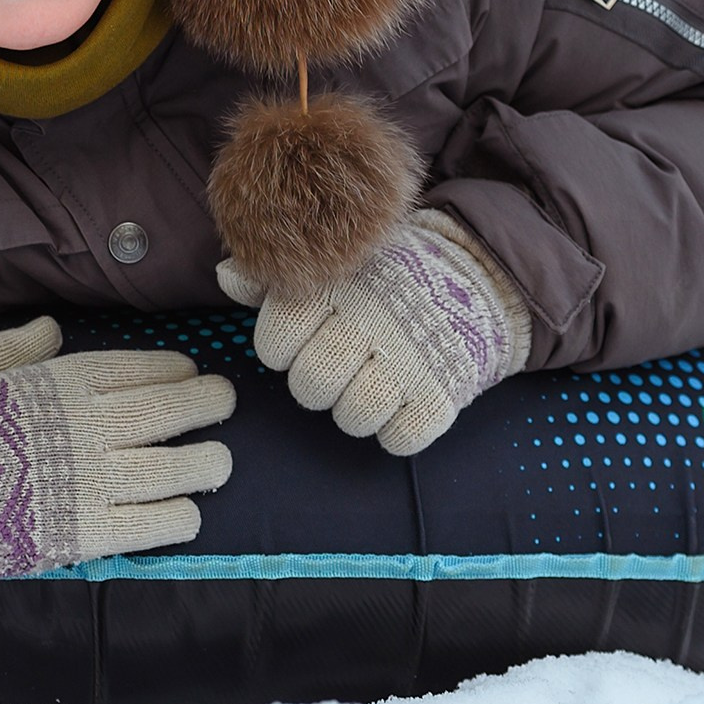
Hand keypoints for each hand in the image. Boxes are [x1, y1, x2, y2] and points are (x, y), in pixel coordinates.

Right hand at [0, 316, 234, 578]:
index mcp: (63, 382)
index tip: (190, 371)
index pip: (136, 369)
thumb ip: (18, 348)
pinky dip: (176, 518)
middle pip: (168, 411)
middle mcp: (90, 426)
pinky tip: (188, 515)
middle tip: (225, 402)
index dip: (172, 369)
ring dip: (205, 464)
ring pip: (173, 470)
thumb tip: (52, 328)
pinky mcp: (86, 533)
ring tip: (220, 463)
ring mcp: (93, 481)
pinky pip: (149, 525)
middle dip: (206, 403)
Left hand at [216, 208, 528, 455]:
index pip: (275, 340)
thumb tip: (226, 277)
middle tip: (335, 364)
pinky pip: (401, 439)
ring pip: (353, 418)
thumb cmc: (385, 276)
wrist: (476, 276)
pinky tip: (403, 401)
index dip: (280, 347)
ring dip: (354, 409)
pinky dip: (398, 429)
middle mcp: (373, 319)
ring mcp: (412, 358)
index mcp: (338, 285)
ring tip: (369, 382)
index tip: (301, 336)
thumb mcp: (335, 264)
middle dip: (314, 383)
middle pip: (310, 385)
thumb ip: (275, 276)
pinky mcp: (445, 392)